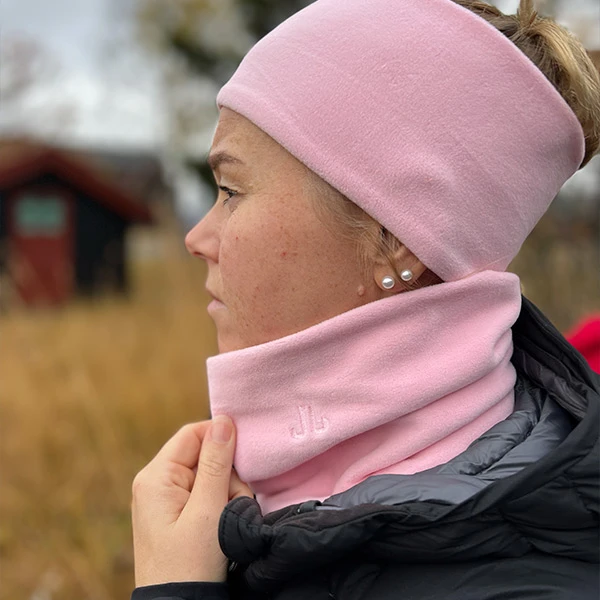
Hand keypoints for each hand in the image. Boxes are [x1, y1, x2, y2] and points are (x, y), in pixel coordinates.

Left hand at [132, 416, 251, 585]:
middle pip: (203, 455)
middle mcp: (155, 483)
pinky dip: (220, 504)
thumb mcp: (207, 509)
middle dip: (226, 475)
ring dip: (226, 492)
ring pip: (209, 475)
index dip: (220, 439)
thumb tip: (223, 420)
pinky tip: (222, 524)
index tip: (243, 458)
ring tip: (226, 519)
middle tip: (232, 501)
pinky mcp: (175, 514)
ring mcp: (165, 499)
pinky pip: (204, 494)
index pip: (193, 434)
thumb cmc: (190, 563)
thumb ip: (216, 462)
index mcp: (155, 477)